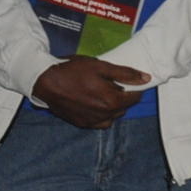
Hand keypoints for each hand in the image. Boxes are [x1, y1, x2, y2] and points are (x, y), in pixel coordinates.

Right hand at [32, 56, 149, 128]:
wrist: (44, 81)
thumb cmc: (72, 71)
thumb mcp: (101, 67)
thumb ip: (125, 74)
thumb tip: (146, 78)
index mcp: (112, 101)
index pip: (135, 98)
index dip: (133, 88)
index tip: (125, 81)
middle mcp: (104, 115)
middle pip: (124, 107)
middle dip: (122, 96)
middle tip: (109, 84)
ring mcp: (92, 121)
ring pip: (113, 116)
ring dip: (112, 106)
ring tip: (100, 92)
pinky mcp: (81, 123)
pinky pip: (99, 122)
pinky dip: (100, 114)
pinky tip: (92, 102)